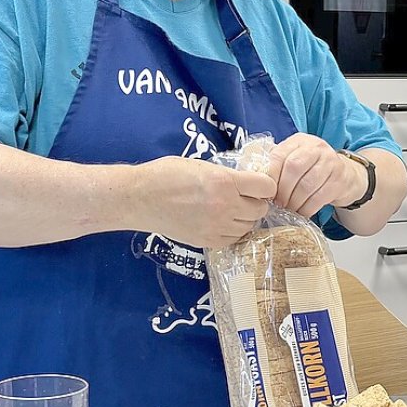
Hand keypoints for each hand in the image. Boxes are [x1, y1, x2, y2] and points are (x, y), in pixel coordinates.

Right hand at [133, 156, 274, 249]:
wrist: (140, 198)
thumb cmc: (166, 175)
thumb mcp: (201, 165)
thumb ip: (227, 176)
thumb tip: (246, 183)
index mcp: (225, 182)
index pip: (266, 187)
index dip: (264, 185)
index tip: (257, 185)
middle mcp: (225, 206)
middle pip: (261, 209)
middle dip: (255, 203)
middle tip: (243, 198)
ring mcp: (217, 226)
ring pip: (249, 226)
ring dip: (245, 219)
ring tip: (230, 210)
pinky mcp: (208, 241)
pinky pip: (234, 239)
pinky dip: (232, 232)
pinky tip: (221, 222)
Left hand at [266, 133, 364, 216]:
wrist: (346, 175)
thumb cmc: (313, 169)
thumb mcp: (295, 159)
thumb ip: (278, 165)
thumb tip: (256, 181)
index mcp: (299, 141)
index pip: (279, 155)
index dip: (270, 176)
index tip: (265, 192)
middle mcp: (316, 148)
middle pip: (293, 168)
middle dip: (282, 190)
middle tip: (277, 204)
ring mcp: (330, 162)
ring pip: (307, 185)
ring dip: (294, 202)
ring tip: (289, 209)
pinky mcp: (339, 180)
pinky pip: (319, 198)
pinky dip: (307, 208)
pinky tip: (302, 212)